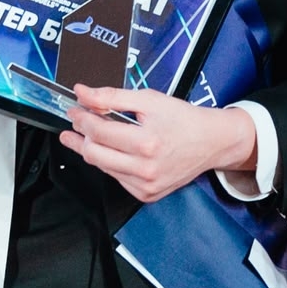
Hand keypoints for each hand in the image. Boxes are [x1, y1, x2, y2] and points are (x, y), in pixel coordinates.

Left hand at [61, 86, 256, 204]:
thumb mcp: (150, 100)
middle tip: (75, 122)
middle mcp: (145, 169)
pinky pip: (116, 178)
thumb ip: (113, 96)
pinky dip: (109, 163)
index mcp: (147, 143)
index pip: (99, 132)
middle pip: (94, 153)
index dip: (81, 118)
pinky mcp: (146, 194)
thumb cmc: (184, 119)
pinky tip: (111, 150)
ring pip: (102, 167)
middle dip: (79, 136)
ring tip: (85, 136)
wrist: (211, 142)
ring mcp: (145, 186)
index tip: (74, 109)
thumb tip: (83, 93)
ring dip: (90, 149)